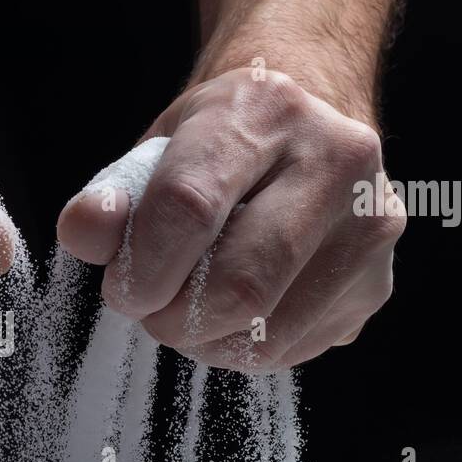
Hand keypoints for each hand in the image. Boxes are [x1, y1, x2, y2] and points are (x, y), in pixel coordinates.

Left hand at [57, 67, 405, 370]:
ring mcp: (371, 227)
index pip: (190, 207)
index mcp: (267, 110)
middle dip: (174, 317)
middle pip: (239, 286)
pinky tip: (238, 310)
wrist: (309, 124)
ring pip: (267, 335)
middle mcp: (339, 161)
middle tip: (152, 306)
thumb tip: (83, 234)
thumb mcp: (158, 149)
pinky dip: (243, 347)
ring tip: (191, 306)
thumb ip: (113, 196)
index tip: (122, 290)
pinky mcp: (378, 284)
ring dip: (206, 341)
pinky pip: (292, 351)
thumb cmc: (220, 144)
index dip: (142, 267)